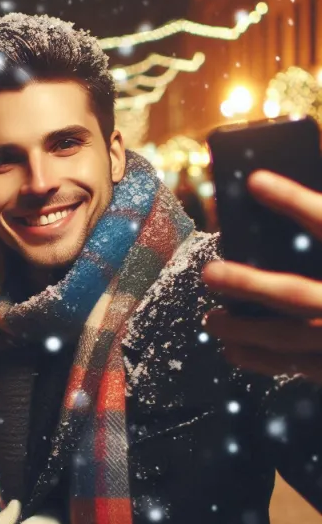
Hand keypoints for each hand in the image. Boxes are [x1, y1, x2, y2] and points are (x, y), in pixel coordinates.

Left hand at [203, 170, 321, 381]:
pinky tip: (234, 350)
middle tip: (211, 273)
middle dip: (249, 284)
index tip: (256, 180)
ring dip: (244, 329)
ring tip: (211, 319)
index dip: (294, 200)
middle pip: (297, 294)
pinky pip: (296, 367)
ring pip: (289, 339)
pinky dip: (261, 360)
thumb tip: (314, 157)